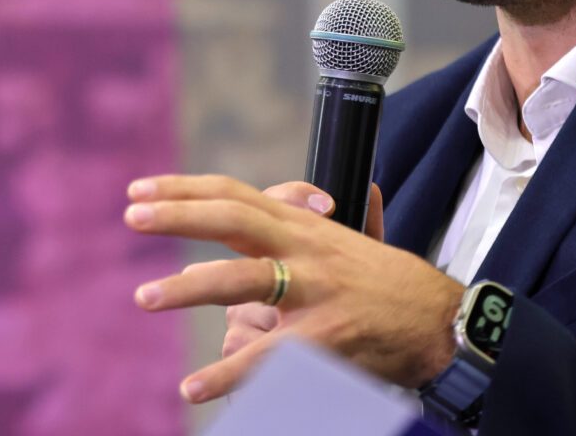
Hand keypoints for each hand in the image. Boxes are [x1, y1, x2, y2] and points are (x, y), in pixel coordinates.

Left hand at [124, 174, 462, 402]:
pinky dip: (228, 374)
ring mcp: (315, 291)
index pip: (236, 195)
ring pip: (243, 280)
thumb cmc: (397, 286)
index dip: (186, 189)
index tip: (141, 191)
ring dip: (189, 288)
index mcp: (305, 226)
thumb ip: (341, 219)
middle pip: (234, 219)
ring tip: (145, 297)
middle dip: (179, 214)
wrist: (443, 325)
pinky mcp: (324, 338)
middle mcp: (306, 248)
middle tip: (132, 215)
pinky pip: (268, 358)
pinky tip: (195, 386)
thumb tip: (351, 191)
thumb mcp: (361, 242)